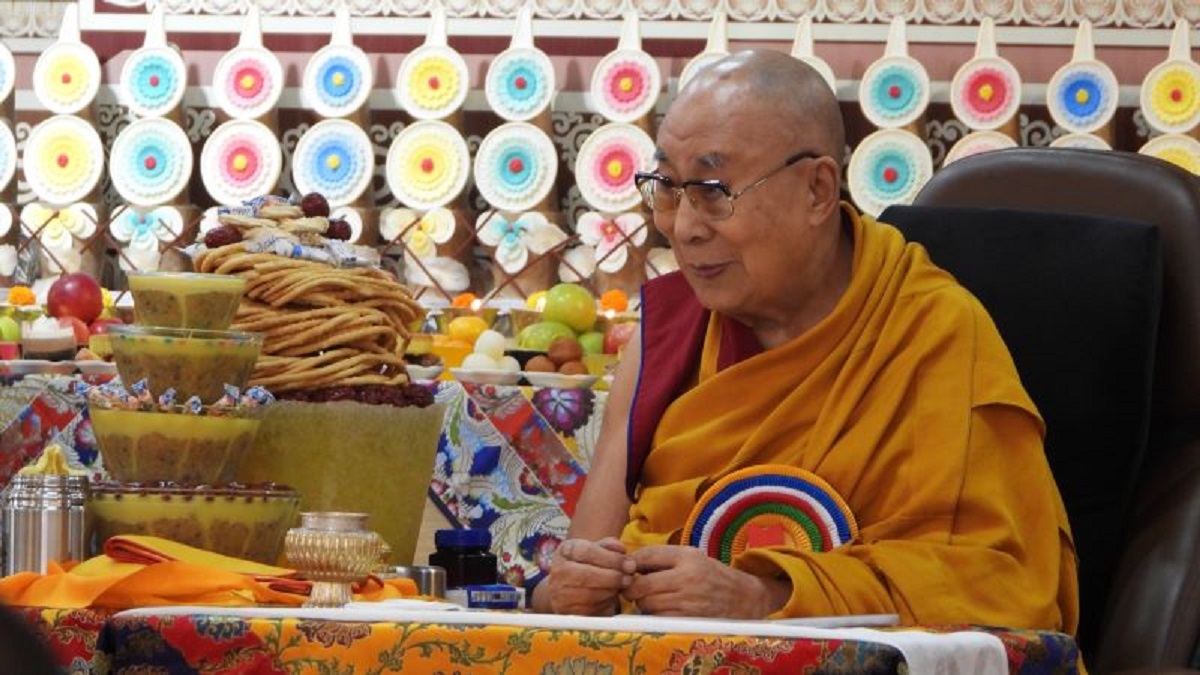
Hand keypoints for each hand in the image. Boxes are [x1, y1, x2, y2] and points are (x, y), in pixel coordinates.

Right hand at [546, 537, 636, 615]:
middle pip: (587, 575)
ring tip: (621, 587)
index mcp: (565, 550)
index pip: (588, 552)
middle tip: (629, 578)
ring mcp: (559, 593)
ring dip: (611, 591)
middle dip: (613, 577)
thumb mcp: (596, 550)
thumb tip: (621, 549)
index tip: (629, 564)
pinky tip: (611, 596)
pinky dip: (604, 603)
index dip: (612, 558)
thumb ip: (609, 546)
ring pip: (590, 594)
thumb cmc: (588, 565)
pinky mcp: (566, 611)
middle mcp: (558, 571)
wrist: (569, 587)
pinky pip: (589, 609)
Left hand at [624, 545, 790, 617]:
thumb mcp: (690, 556)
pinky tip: (662, 610)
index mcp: (687, 557)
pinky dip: (655, 616)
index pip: (646, 557)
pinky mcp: (689, 620)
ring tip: (652, 598)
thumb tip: (628, 563)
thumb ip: (661, 556)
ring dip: (643, 603)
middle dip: (633, 588)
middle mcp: (688, 578)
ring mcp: (689, 602)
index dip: (631, 564)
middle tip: (635, 588)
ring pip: (648, 604)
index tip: (628, 569)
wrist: (741, 598)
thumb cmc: (710, 574)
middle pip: (642, 585)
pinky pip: (659, 619)